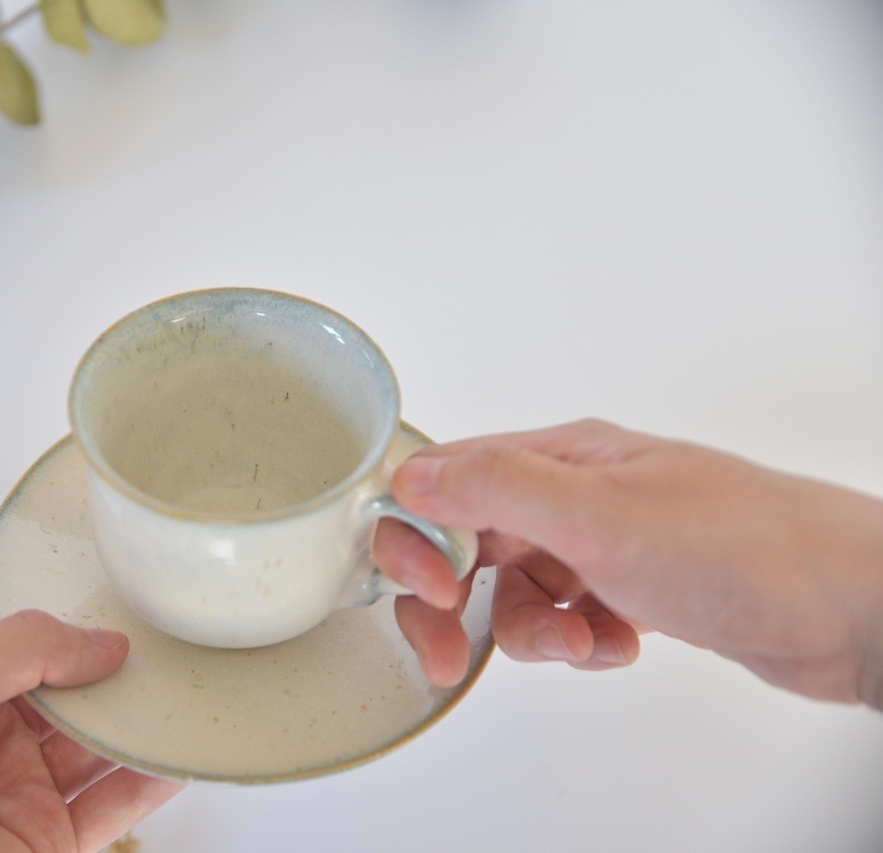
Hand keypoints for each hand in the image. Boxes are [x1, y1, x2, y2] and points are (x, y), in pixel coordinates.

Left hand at [0, 611, 182, 851]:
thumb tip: (100, 641)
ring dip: (143, 727)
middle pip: (75, 701)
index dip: (80, 636)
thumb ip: (18, 652)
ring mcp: (22, 797)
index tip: (129, 620)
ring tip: (188, 696)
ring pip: (101, 752)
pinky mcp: (46, 845)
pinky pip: (113, 810)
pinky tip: (176, 756)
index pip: (35, 654)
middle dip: (121, 679)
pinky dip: (150, 783)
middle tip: (171, 654)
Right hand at [375, 419, 882, 708]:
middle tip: (452, 650)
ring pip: (517, 588)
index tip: (433, 591)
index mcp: (560, 457)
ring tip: (578, 646)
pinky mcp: (633, 586)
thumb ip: (497, 490)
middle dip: (455, 602)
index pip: (447, 479)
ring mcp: (605, 540)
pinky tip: (619, 645)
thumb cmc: (745, 546)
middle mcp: (575, 492)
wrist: (852, 605)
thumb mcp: (600, 516)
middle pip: (470, 541)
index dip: (418, 537)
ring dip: (529, 631)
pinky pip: (567, 617)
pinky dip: (578, 642)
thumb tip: (411, 476)